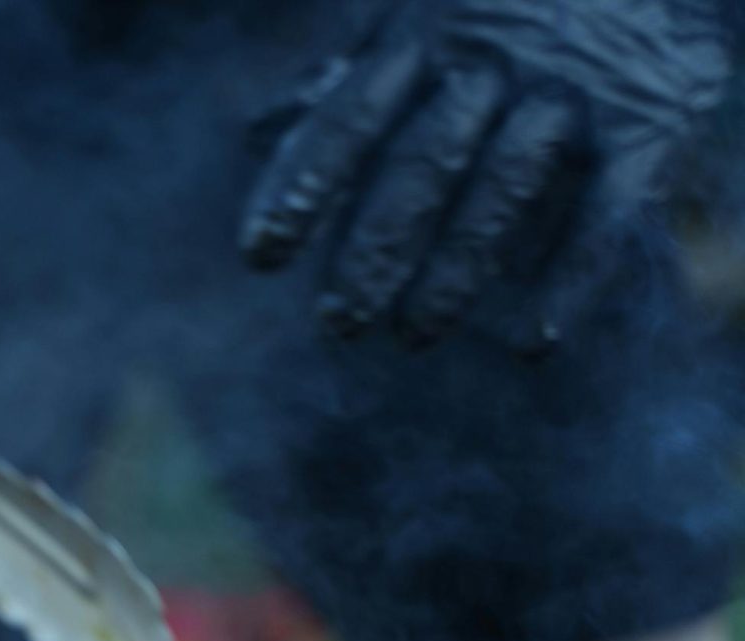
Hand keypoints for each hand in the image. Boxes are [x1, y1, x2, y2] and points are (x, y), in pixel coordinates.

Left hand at [240, 0, 732, 352]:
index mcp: (424, 36)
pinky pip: (608, 208)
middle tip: (336, 322)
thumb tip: (259, 134)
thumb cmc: (511, 2)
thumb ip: (348, 79)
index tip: (260, 255)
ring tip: (411, 337)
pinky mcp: (645, 121)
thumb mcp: (423, 17)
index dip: (303, 187)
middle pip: (420, 166)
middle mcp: (491, 64)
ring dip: (453, 275)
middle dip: (373, 250)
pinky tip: (534, 342)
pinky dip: (572, 275)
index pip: (348, 118)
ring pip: (500, 192)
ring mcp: (566, 92)